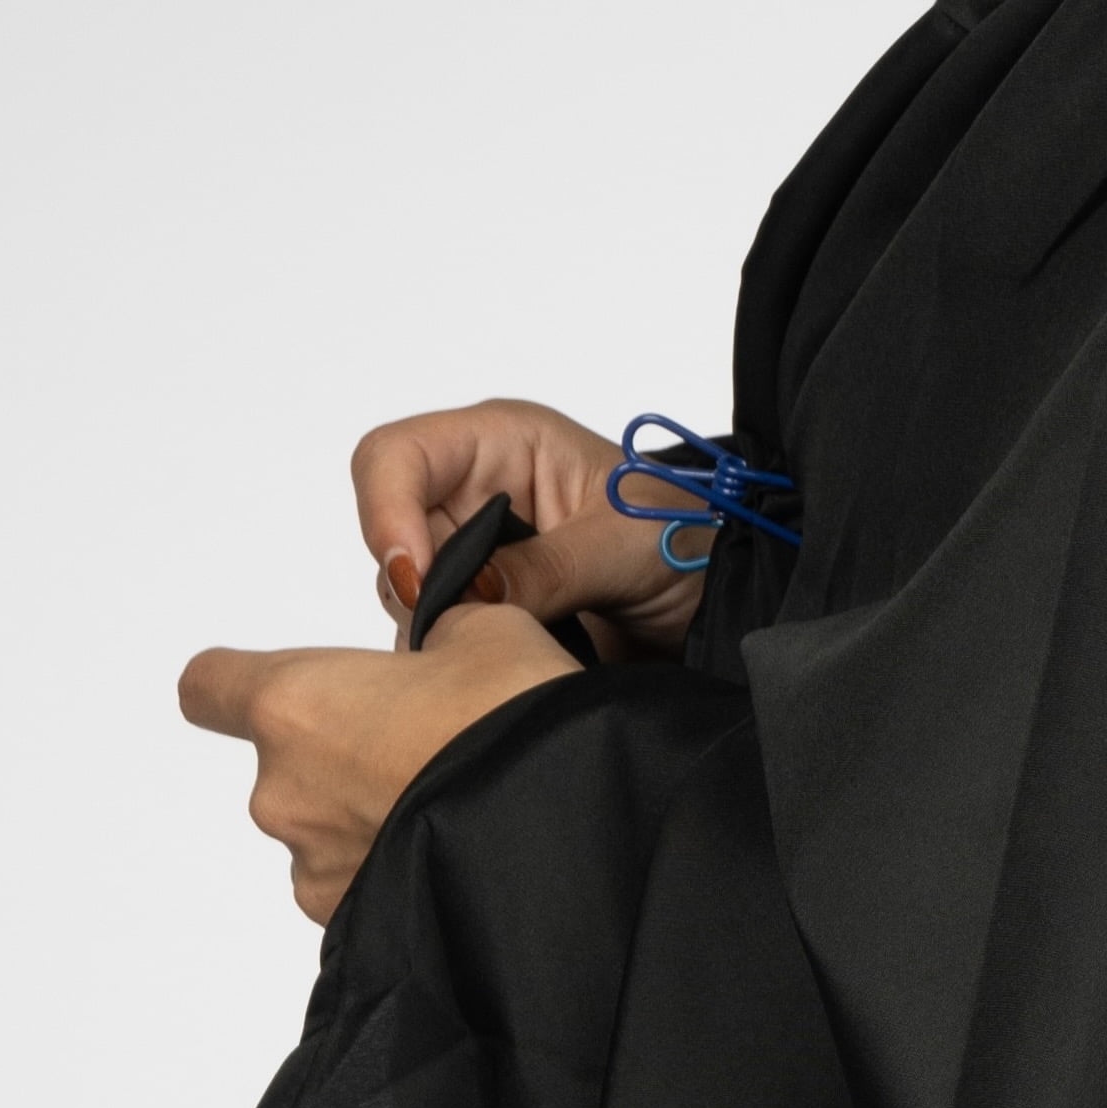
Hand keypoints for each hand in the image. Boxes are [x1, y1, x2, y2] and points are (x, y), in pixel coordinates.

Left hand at [175, 607, 581, 922]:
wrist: (562, 840)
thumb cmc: (513, 725)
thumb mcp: (489, 633)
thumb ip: (438, 634)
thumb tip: (436, 650)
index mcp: (294, 704)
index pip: (209, 685)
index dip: (235, 678)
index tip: (281, 683)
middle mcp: (280, 790)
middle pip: (287, 757)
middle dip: (346, 745)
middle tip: (428, 736)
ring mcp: (309, 866)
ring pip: (323, 823)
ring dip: (368, 807)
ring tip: (452, 795)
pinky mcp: (344, 922)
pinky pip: (352, 878)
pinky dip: (389, 860)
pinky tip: (454, 845)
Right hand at [351, 397, 712, 649]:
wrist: (721, 597)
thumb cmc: (687, 537)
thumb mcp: (623, 545)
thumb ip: (546, 567)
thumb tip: (468, 595)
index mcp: (503, 444)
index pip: (395, 456)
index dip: (385, 512)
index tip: (414, 579)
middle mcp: (473, 494)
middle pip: (388, 534)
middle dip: (417, 587)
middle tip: (470, 629)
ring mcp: (472, 555)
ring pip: (404, 595)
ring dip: (443, 629)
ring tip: (517, 643)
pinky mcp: (479, 612)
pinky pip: (435, 637)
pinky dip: (458, 658)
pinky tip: (508, 663)